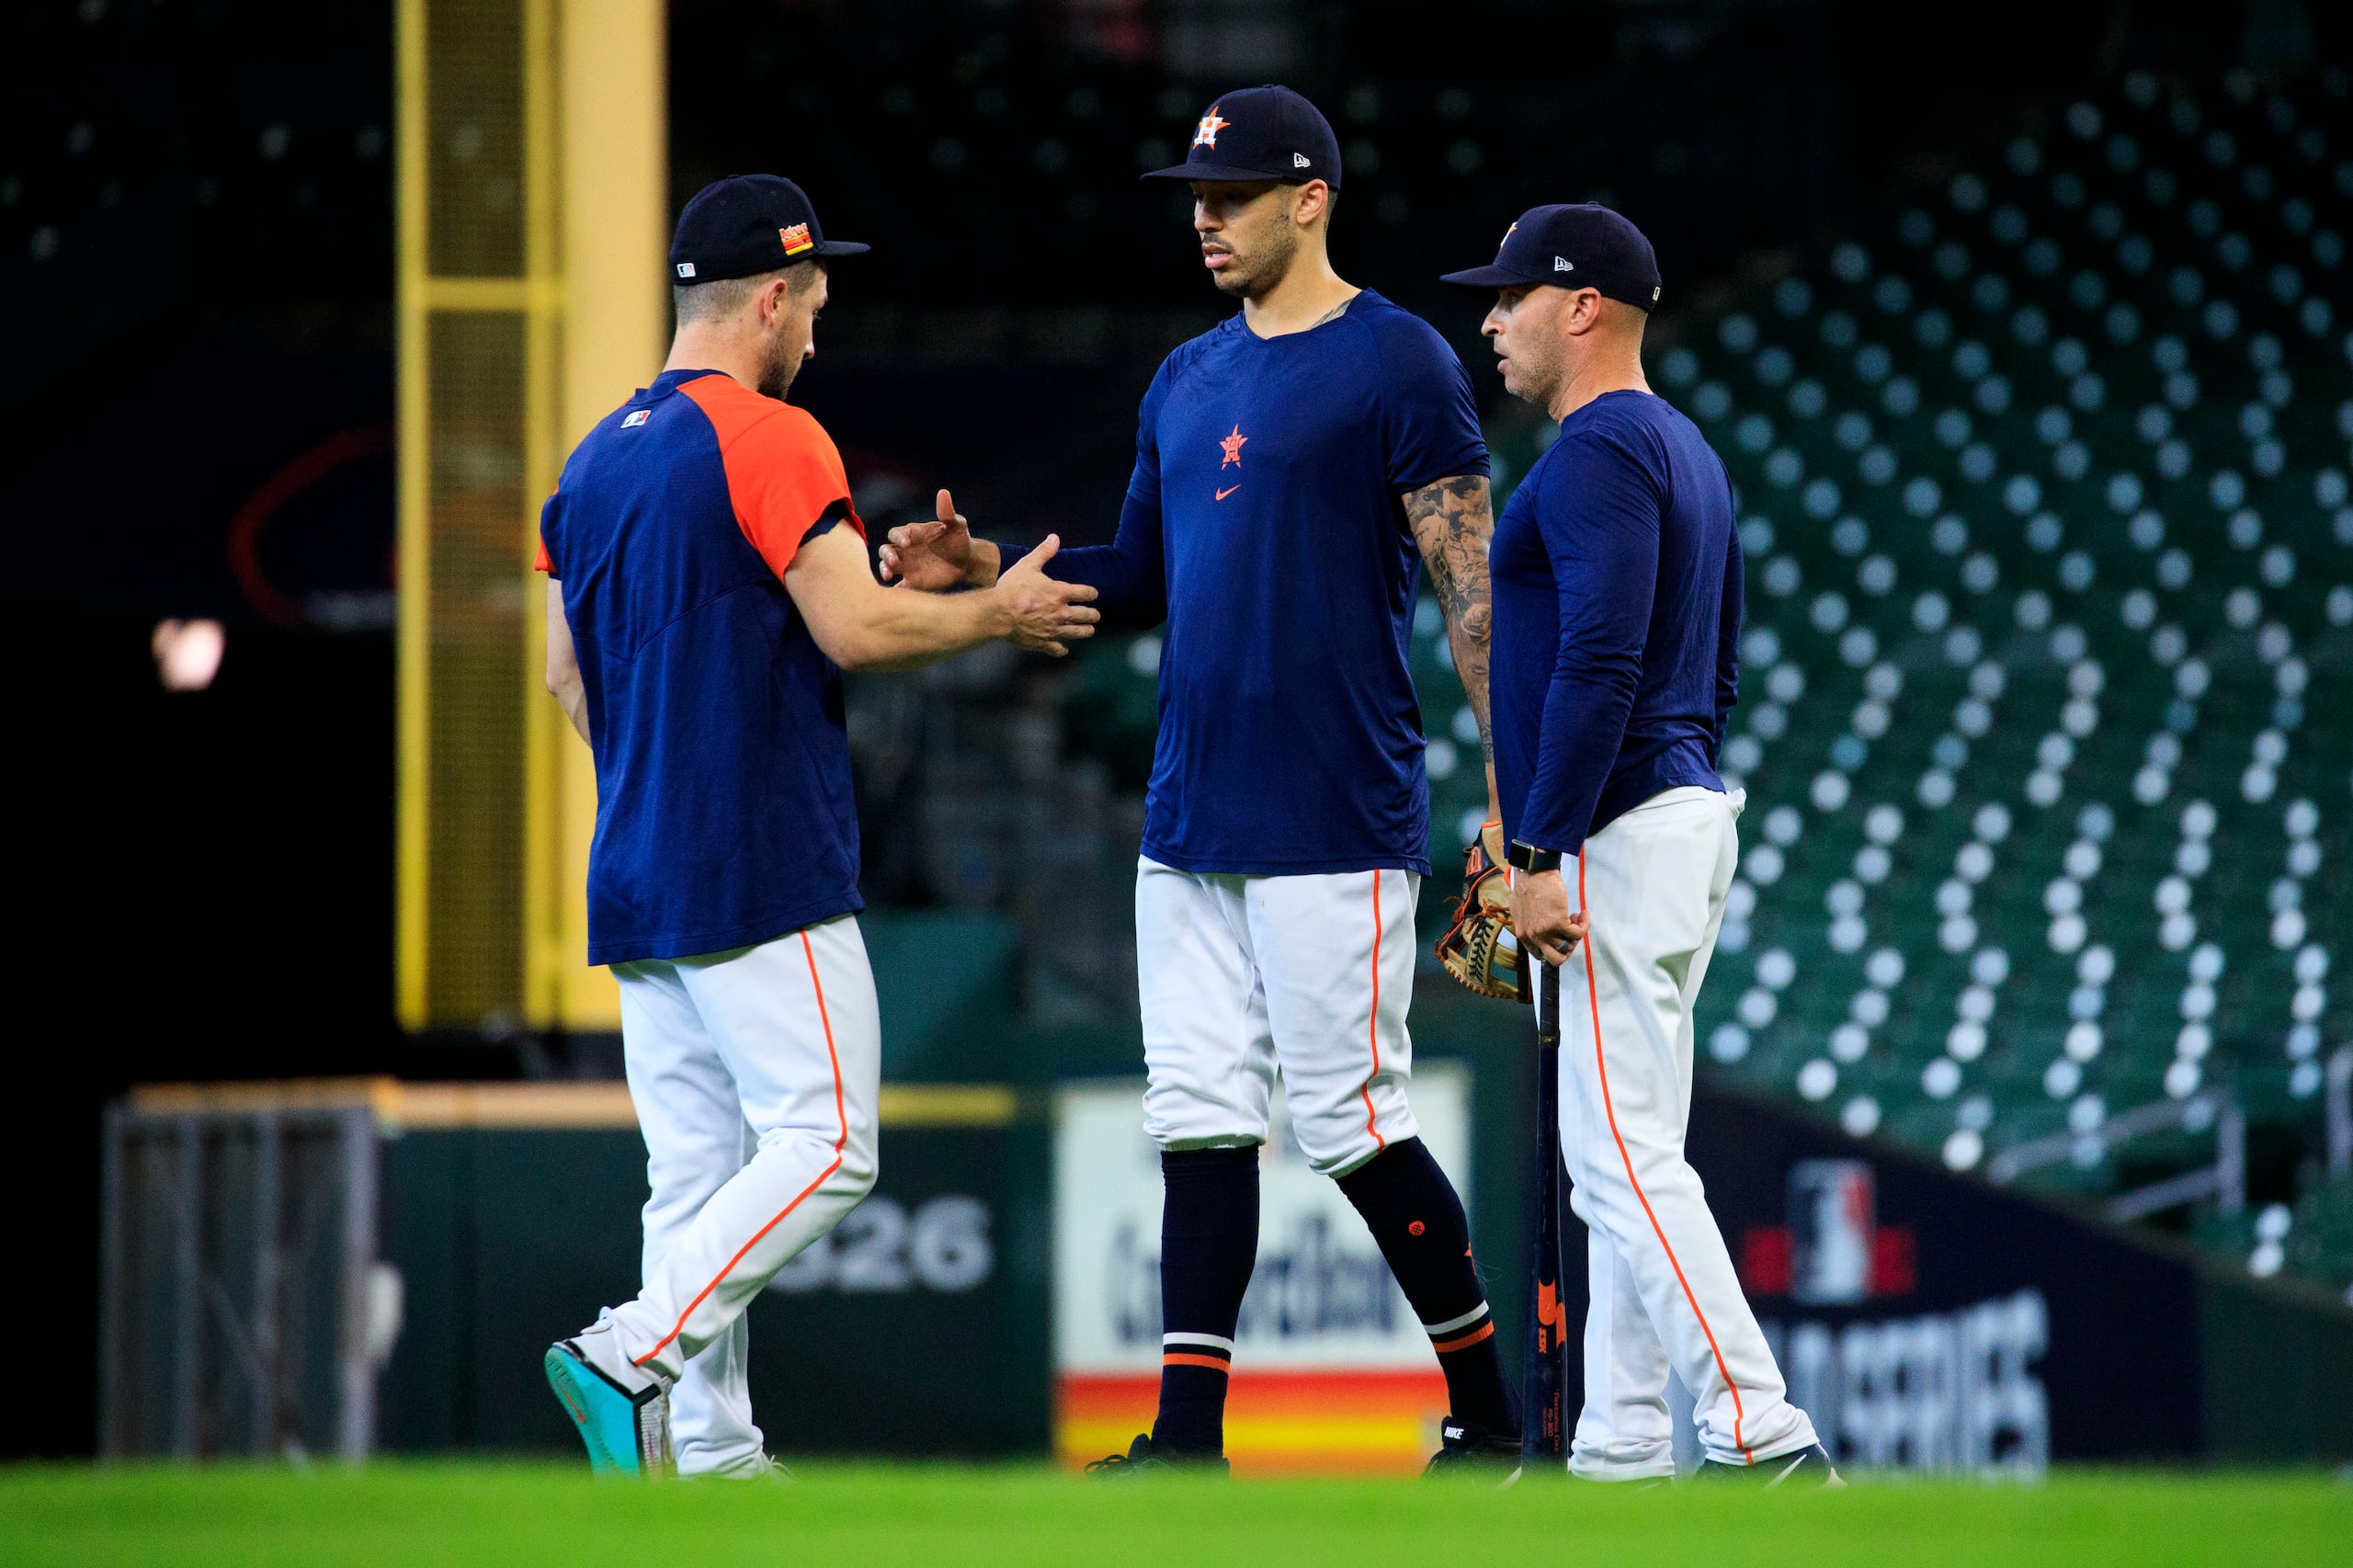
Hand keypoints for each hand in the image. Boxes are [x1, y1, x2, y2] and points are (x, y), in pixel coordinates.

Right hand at [879, 488, 997, 590]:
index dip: (898, 537)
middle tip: (893, 561)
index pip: (896, 533)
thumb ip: (947, 512)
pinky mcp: (912, 581)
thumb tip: (943, 492)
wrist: (967, 562)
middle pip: (885, 550)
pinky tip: (900, 590)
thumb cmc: (959, 539)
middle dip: (886, 555)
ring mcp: (906, 565)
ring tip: (888, 576)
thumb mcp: (956, 525)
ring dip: (884, 570)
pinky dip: (896, 589)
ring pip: (887, 566)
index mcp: (911, 533)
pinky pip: (899, 585)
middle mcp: (904, 549)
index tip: (907, 543)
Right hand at [993, 535, 1098, 656]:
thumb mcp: (1028, 565)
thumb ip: (1044, 552)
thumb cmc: (1012, 587)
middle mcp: (1061, 612)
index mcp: (1060, 593)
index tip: (1093, 594)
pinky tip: (1064, 649)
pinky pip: (1057, 648)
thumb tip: (1055, 537)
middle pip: (1085, 615)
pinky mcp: (1043, 642)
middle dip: (1093, 615)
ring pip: (1076, 632)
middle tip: (1096, 615)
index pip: (1085, 593)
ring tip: (1090, 631)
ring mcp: (1053, 629)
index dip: (1091, 593)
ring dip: (1085, 631)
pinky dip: (1062, 649)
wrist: (998, 612)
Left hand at [1510, 868, 1587, 966]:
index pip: (1539, 955)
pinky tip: (1583, 914)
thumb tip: (1541, 929)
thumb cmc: (1528, 885)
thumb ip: (1529, 924)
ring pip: (1569, 947)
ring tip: (1577, 918)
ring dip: (1577, 934)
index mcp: (1523, 935)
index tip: (1561, 937)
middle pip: (1556, 959)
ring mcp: (1544, 931)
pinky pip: (1578, 933)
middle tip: (1571, 931)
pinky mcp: (1558, 923)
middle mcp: (1533, 937)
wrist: (1533, 872)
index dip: (1554, 948)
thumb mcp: (1521, 910)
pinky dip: (1584, 925)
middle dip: (1568, 947)